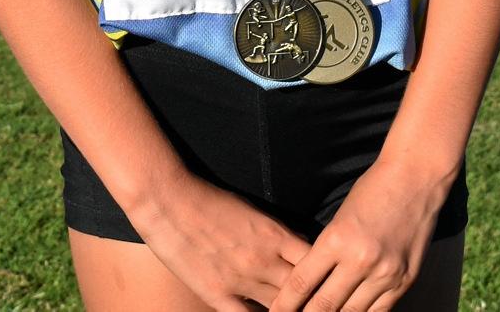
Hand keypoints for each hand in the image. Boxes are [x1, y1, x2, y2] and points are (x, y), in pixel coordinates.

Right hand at [126, 167, 308, 311]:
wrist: (168, 198)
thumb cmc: (209, 199)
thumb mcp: (252, 211)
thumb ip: (276, 235)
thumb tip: (297, 251)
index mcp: (276, 235)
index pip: (317, 264)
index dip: (326, 278)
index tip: (331, 285)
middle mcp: (265, 260)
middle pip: (304, 291)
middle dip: (314, 301)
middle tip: (321, 306)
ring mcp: (242, 280)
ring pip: (281, 308)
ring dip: (289, 310)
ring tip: (294, 311)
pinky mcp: (218, 293)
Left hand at [266, 158, 451, 311]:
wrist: (415, 179)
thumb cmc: (372, 190)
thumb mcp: (339, 217)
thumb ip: (326, 251)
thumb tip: (311, 285)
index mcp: (336, 239)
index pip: (301, 283)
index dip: (285, 304)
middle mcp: (360, 261)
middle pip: (324, 305)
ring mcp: (385, 274)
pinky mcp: (405, 281)